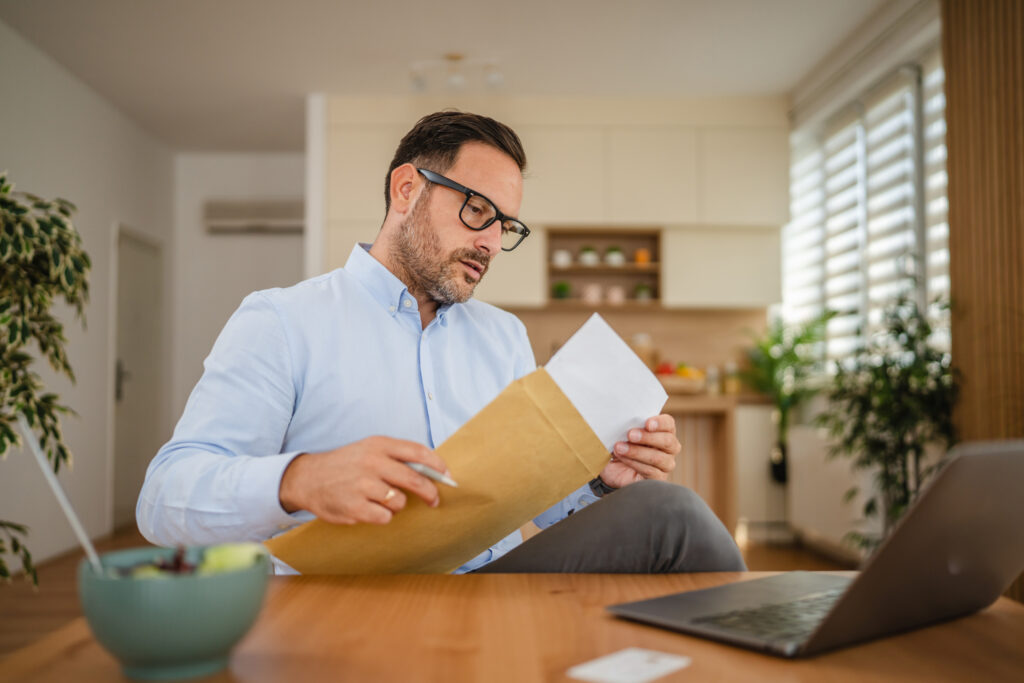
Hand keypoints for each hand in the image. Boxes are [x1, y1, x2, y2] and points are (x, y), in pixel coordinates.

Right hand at [278, 436, 449, 524]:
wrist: (308, 478)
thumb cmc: (346, 464)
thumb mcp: (369, 449)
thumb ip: (397, 456)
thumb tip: (432, 470)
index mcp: (378, 445)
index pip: (418, 452)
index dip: (438, 465)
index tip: (448, 476)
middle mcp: (372, 462)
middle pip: (415, 480)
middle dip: (430, 493)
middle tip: (434, 500)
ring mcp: (362, 485)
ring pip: (400, 501)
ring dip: (397, 505)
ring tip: (382, 500)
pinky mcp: (354, 507)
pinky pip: (385, 517)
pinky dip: (383, 516)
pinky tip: (371, 510)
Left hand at [598, 414, 679, 489]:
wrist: (612, 468)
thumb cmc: (621, 445)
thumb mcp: (622, 433)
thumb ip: (628, 425)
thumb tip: (622, 418)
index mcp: (664, 431)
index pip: (669, 424)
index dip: (660, 423)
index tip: (647, 423)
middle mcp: (669, 448)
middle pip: (667, 441)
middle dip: (647, 437)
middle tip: (630, 434)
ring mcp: (666, 464)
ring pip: (658, 458)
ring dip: (637, 451)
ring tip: (619, 447)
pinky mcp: (658, 478)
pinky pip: (650, 471)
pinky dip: (634, 463)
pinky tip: (622, 458)